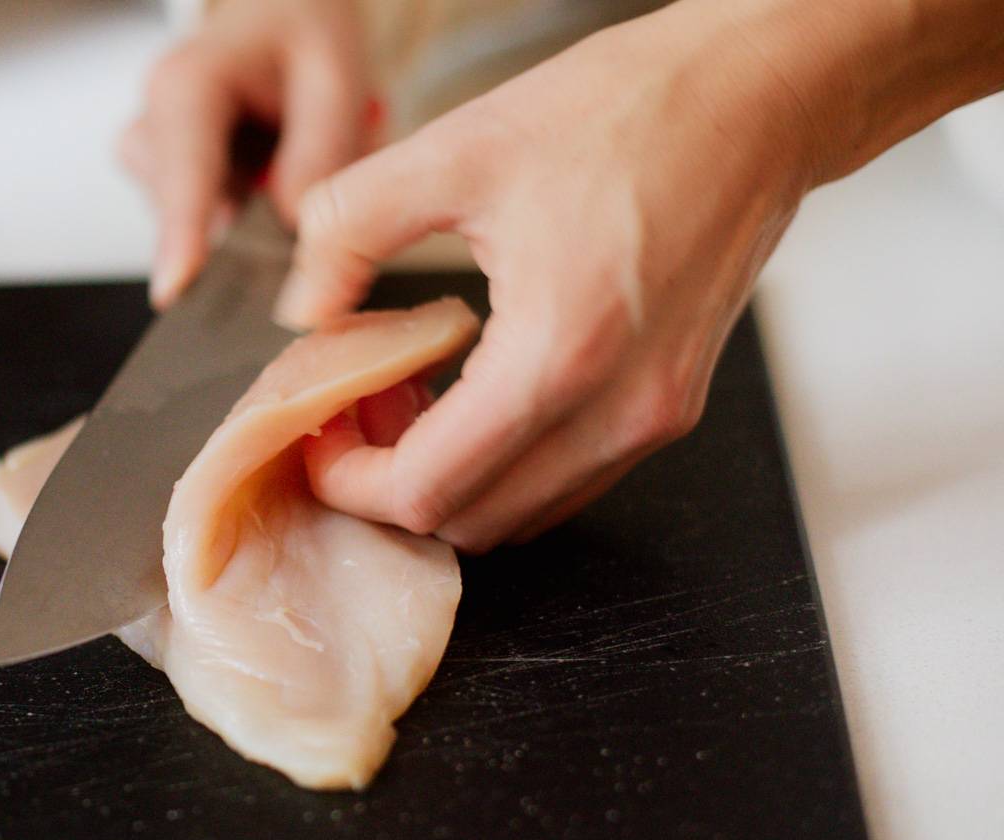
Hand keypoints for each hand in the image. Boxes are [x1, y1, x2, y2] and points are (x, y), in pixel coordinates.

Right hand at [121, 0, 373, 306]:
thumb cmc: (300, 37)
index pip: (181, 170)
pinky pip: (195, 224)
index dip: (180, 233)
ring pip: (188, 225)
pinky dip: (234, 220)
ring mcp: (153, 153)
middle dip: (235, 232)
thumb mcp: (334, 75)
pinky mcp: (163, 180)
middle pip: (181, 212)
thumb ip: (320, 150)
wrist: (277, 19)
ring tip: (284, 166)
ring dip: (240, 221)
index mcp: (188, 84)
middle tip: (297, 206)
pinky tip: (262, 181)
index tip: (175, 287)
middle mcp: (155, 119)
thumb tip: (293, 224)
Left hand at [281, 4, 821, 552]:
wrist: (756, 96)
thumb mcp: (456, 149)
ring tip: (413, 397)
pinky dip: (507, 463)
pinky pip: (569, 481)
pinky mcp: (672, 407)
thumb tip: (302, 307)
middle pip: (471, 523)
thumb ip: (350, 229)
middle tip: (358, 411)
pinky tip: (476, 390)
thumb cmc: (630, 111)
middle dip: (392, 485)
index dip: (351, 482)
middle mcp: (619, 409)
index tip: (319, 437)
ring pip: (522, 514)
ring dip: (452, 480)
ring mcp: (655, 418)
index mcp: (560, 353)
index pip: (427, 491)